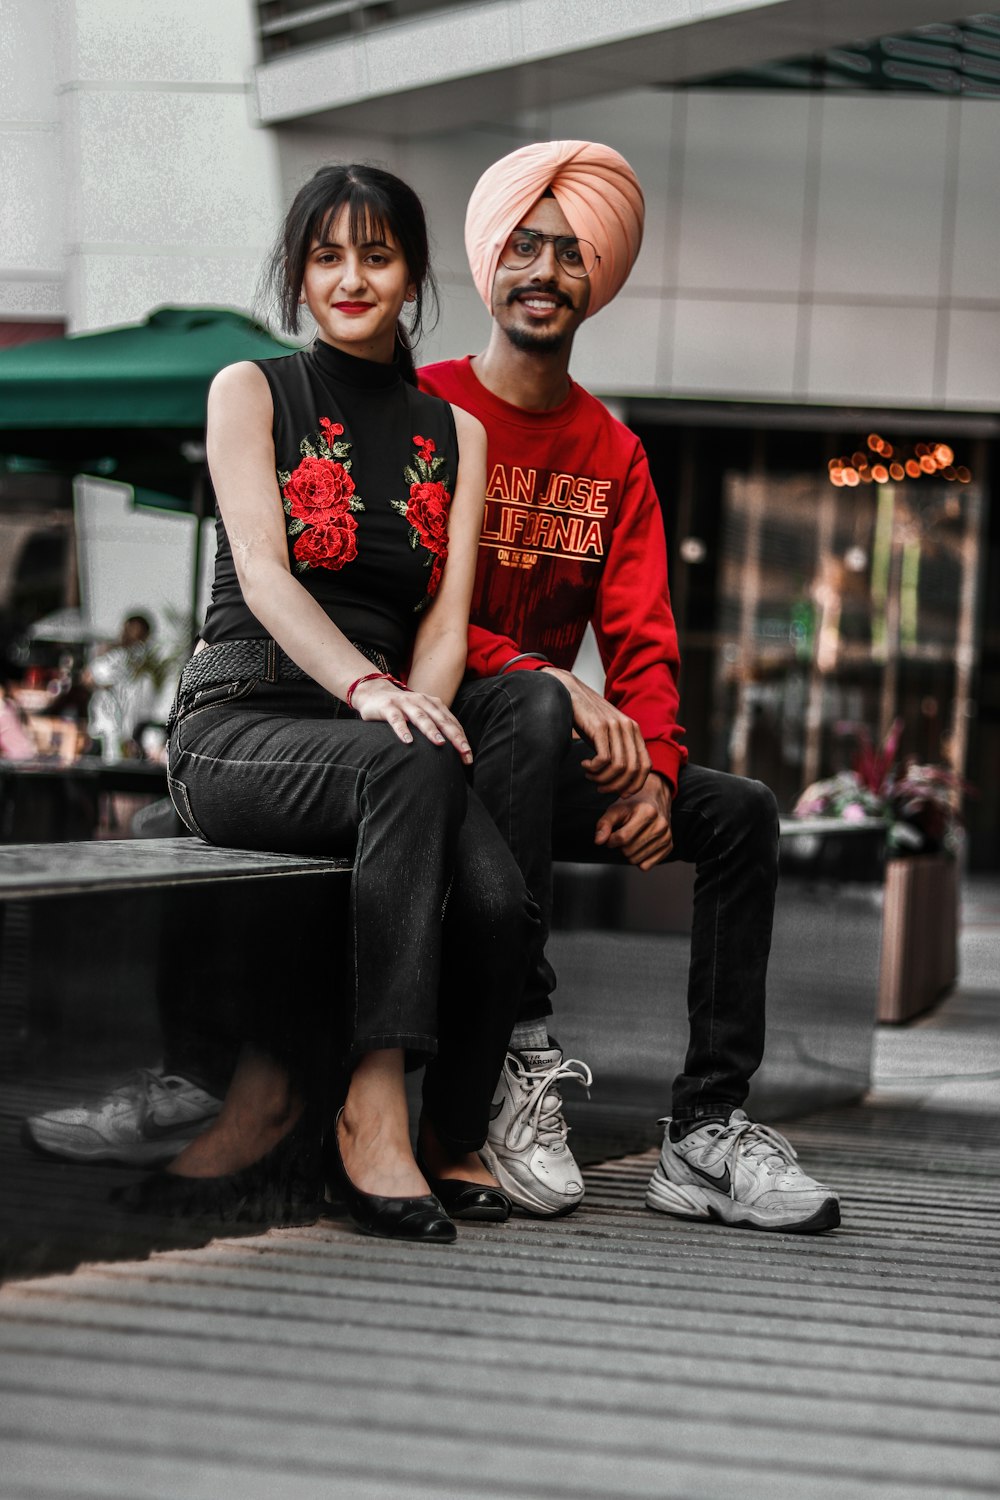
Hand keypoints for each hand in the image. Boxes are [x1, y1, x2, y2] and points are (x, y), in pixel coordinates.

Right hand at [351, 677, 472, 764]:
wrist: (373, 693)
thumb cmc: (402, 708)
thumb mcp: (421, 714)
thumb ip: (435, 725)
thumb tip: (454, 749)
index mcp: (433, 704)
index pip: (451, 722)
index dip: (461, 738)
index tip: (468, 756)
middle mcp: (421, 701)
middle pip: (441, 720)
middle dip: (454, 736)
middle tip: (464, 751)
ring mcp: (404, 703)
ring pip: (421, 717)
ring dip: (431, 730)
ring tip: (440, 743)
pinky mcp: (388, 707)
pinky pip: (396, 719)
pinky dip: (402, 730)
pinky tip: (408, 741)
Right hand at [541, 666, 649, 794]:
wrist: (570, 693)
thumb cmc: (587, 718)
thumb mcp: (607, 735)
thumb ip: (618, 751)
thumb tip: (622, 781)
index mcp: (634, 731)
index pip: (646, 765)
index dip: (636, 784)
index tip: (621, 793)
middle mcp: (628, 728)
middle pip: (633, 770)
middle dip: (616, 786)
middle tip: (600, 788)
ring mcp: (615, 726)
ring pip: (618, 767)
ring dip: (602, 778)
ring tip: (590, 776)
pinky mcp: (600, 727)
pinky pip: (604, 759)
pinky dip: (594, 769)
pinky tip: (584, 765)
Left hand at [594, 773, 672, 870]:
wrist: (655, 799)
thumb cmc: (633, 804)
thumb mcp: (616, 809)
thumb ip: (604, 824)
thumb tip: (599, 841)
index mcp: (647, 812)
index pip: (623, 838)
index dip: (611, 840)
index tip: (611, 836)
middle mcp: (660, 825)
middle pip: (629, 851)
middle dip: (620, 846)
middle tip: (623, 835)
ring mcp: (666, 837)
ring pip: (636, 860)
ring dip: (629, 853)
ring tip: (632, 839)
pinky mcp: (669, 846)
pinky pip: (646, 866)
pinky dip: (639, 859)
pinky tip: (640, 846)